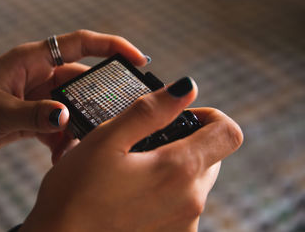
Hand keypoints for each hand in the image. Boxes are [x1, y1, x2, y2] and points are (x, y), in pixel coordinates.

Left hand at [0, 30, 147, 159]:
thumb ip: (34, 115)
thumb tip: (66, 119)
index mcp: (31, 61)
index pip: (80, 43)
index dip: (112, 47)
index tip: (138, 59)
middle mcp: (39, 75)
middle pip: (82, 80)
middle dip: (99, 98)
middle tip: (117, 117)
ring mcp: (37, 97)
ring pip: (72, 106)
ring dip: (79, 126)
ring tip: (84, 145)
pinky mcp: (32, 117)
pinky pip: (58, 125)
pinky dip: (63, 140)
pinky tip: (62, 156)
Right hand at [19, 77, 242, 231]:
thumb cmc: (76, 193)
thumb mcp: (108, 140)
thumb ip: (150, 111)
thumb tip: (186, 88)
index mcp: (179, 170)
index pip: (228, 133)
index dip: (210, 116)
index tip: (181, 116)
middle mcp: (191, 201)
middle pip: (211, 156)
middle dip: (187, 141)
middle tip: (147, 142)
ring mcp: (184, 225)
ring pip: (195, 181)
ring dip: (174, 168)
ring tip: (133, 170)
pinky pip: (182, 205)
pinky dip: (166, 192)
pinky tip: (133, 194)